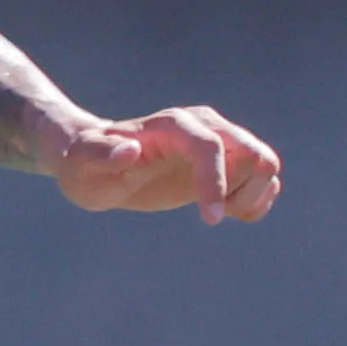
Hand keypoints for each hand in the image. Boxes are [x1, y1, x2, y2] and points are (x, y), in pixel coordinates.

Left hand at [52, 106, 280, 222]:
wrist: (94, 163)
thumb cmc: (84, 163)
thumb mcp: (80, 164)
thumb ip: (100, 155)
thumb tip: (130, 150)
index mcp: (171, 125)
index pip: (210, 146)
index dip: (215, 182)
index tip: (210, 220)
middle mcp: (203, 127)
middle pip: (253, 151)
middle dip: (243, 189)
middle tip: (214, 213)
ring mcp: (218, 143)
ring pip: (265, 163)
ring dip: (251, 195)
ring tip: (216, 211)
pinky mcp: (225, 163)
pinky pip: (264, 177)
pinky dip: (256, 199)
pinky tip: (226, 211)